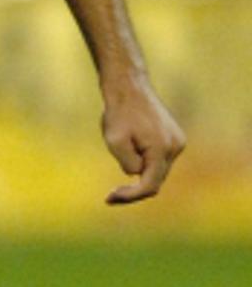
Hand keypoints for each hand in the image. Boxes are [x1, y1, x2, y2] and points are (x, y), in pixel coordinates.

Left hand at [100, 72, 185, 204]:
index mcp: (162, 149)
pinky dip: (144, 164)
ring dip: (138, 174)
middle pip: (155, 181)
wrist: (129, 88)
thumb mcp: (115, 141)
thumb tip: (137, 174)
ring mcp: (177, 142)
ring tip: (118, 154)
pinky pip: (158, 161)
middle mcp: (175, 147)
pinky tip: (128, 150)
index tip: (109, 198)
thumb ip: (128, 163)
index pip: (149, 186)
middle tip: (109, 196)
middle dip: (133, 190)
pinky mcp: (173, 139)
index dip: (129, 196)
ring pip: (157, 171)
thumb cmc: (119, 113)